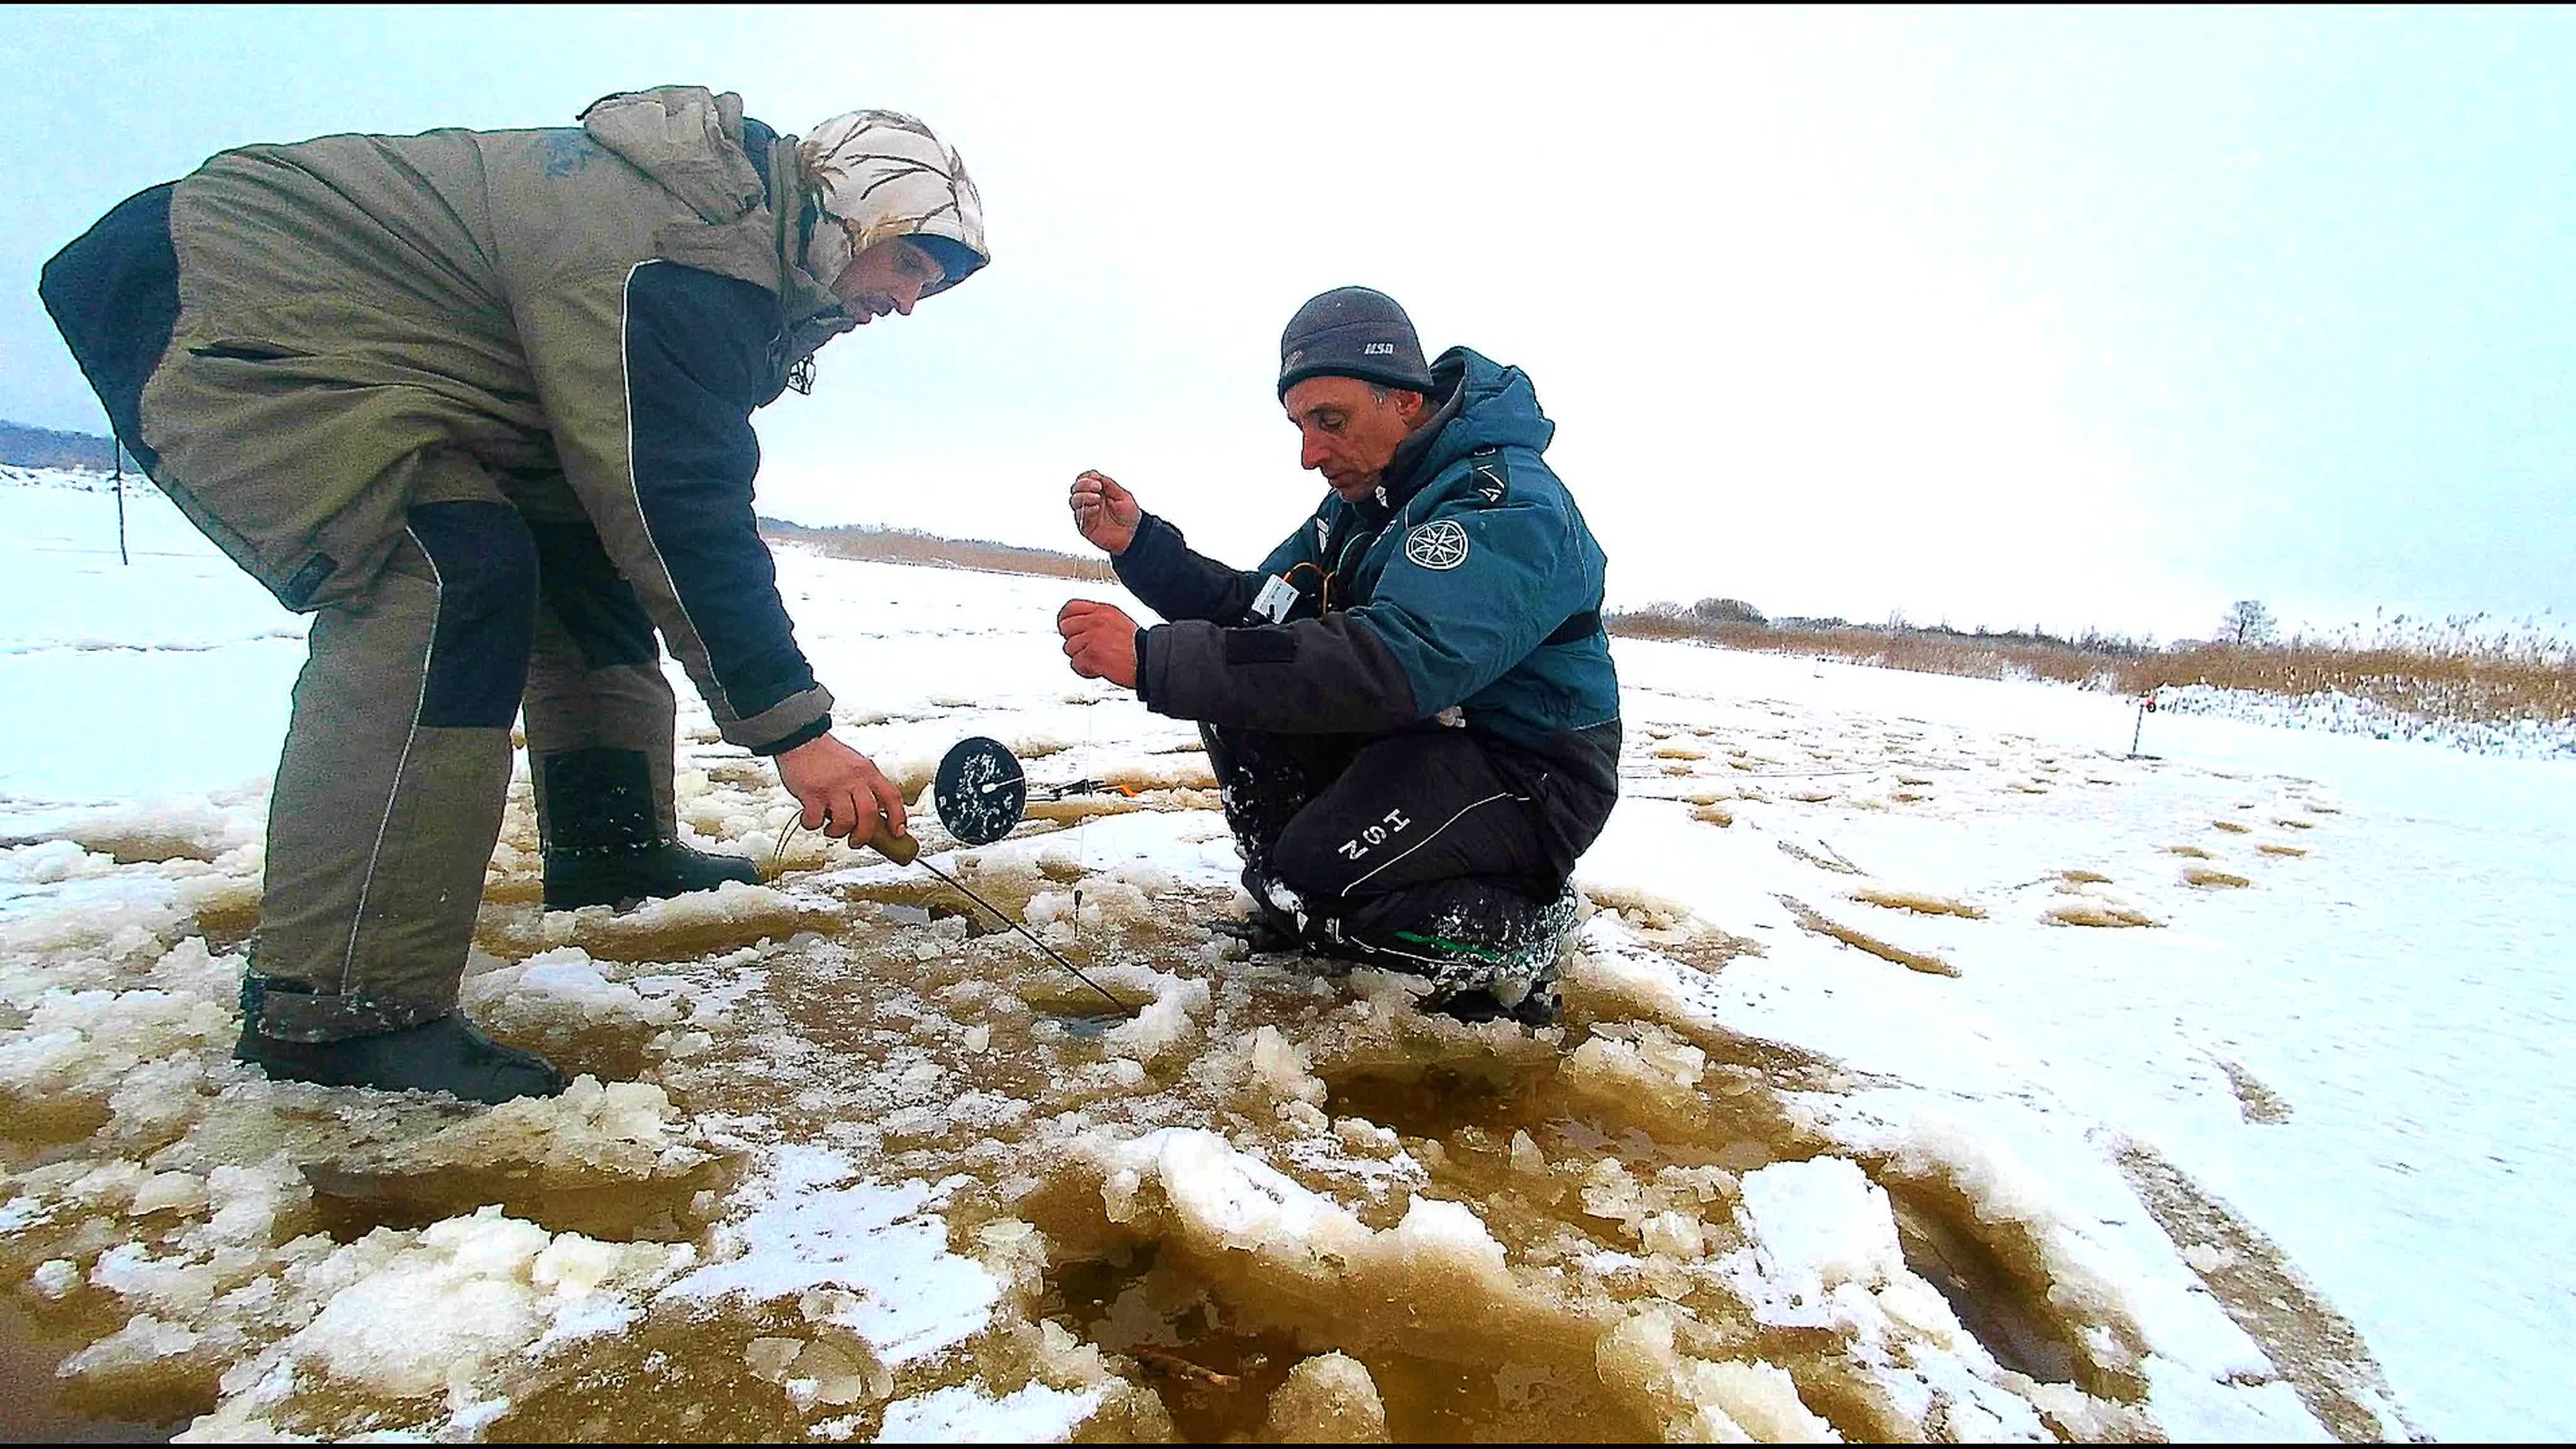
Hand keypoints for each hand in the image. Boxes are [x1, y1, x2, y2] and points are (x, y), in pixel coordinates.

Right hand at [774, 733, 908, 848]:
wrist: (801, 740)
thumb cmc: (827, 756)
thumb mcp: (857, 765)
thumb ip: (866, 786)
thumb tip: (875, 814)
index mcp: (868, 772)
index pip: (892, 797)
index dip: (898, 818)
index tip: (897, 832)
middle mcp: (854, 779)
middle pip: (869, 816)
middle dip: (864, 835)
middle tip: (856, 840)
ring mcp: (833, 787)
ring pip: (845, 822)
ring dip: (838, 832)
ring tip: (831, 829)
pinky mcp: (812, 794)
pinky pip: (815, 820)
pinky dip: (812, 825)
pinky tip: (811, 819)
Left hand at [1058, 599, 1139, 688]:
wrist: (1150, 661)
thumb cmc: (1138, 647)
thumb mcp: (1119, 622)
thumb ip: (1098, 620)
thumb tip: (1079, 626)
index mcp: (1103, 610)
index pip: (1071, 607)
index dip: (1064, 619)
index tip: (1066, 629)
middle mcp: (1096, 621)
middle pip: (1065, 627)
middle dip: (1073, 640)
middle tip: (1085, 649)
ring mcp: (1093, 637)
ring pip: (1069, 648)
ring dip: (1081, 657)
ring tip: (1097, 661)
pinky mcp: (1092, 655)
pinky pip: (1075, 664)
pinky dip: (1085, 670)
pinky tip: (1098, 669)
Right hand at [1069, 470, 1140, 555]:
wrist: (1133, 535)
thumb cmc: (1130, 517)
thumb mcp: (1122, 495)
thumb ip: (1108, 485)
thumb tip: (1096, 475)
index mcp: (1099, 492)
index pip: (1085, 479)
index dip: (1087, 477)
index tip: (1096, 477)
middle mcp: (1090, 501)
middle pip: (1076, 488)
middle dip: (1084, 484)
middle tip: (1097, 486)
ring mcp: (1087, 513)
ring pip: (1074, 501)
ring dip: (1084, 496)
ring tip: (1097, 498)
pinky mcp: (1086, 526)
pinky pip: (1079, 516)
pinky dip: (1086, 510)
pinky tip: (1096, 508)